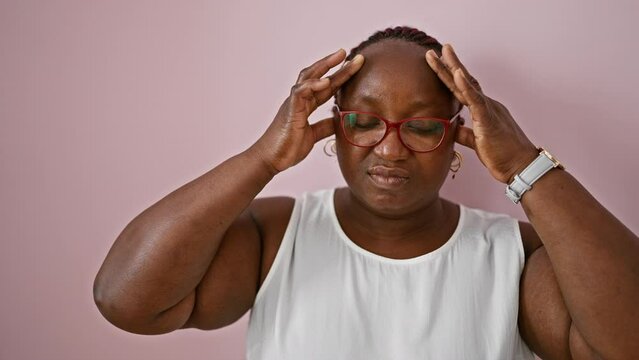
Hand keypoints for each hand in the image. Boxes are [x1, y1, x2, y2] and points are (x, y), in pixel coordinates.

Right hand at [252, 49, 364, 174]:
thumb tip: (339, 119)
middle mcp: (300, 100)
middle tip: (353, 54)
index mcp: (306, 105)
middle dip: (335, 64)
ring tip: (341, 57)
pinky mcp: (289, 110)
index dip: (341, 76)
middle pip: (318, 75)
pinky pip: (300, 92)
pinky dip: (312, 85)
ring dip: (325, 66)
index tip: (356, 65)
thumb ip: (325, 126)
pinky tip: (326, 81)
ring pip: (308, 77)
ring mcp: (293, 103)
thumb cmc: (287, 147)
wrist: (270, 159)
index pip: (326, 86)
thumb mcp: (313, 136)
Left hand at [425, 44, 538, 183]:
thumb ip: (465, 133)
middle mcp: (487, 105)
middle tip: (434, 51)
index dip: (451, 77)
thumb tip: (453, 126)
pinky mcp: (488, 119)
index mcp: (484, 110)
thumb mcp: (477, 142)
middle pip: (464, 81)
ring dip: (452, 68)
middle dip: (448, 65)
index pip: (465, 90)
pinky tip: (457, 74)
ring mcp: (488, 110)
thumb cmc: (503, 156)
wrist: (521, 166)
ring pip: (467, 85)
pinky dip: (466, 86)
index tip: (440, 63)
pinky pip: (476, 100)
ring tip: (442, 52)